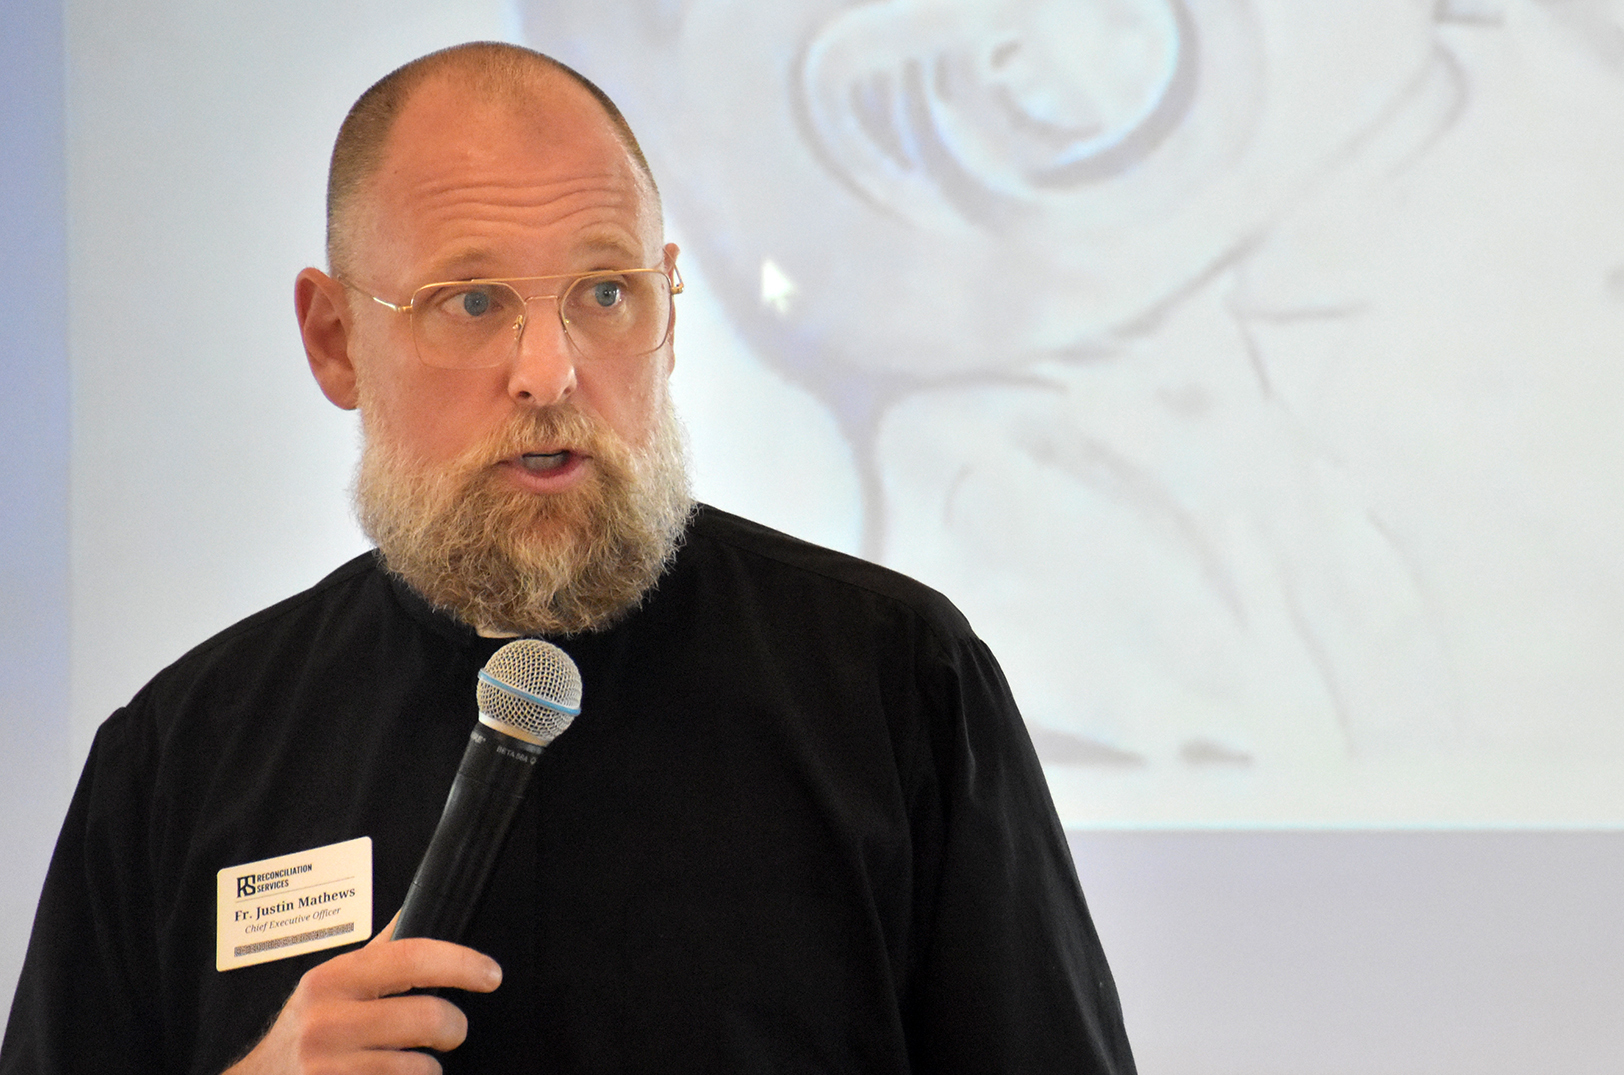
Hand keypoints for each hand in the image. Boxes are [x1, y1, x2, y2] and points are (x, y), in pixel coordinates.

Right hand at [222, 912, 501, 1074]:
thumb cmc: (303, 1031)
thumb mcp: (330, 983)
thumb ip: (378, 951)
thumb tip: (416, 908)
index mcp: (332, 980)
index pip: (411, 957)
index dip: (461, 963)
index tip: (490, 974)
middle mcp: (327, 1024)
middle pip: (428, 1018)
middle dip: (454, 1027)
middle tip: (451, 1030)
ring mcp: (330, 1070)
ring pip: (420, 1069)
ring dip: (429, 1069)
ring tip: (412, 1063)